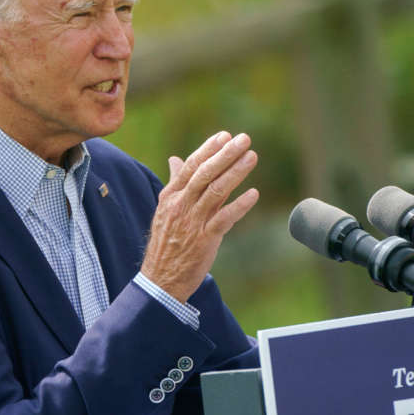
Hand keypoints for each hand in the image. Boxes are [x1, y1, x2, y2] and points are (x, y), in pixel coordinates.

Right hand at [140, 131, 259, 302]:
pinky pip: (224, 219)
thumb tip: (175, 159)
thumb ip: (176, 183)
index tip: (225, 136)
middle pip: (204, 174)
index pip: (190, 166)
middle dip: (225, 154)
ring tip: (252, 157)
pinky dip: (239, 205)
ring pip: (215, 192)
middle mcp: (180, 206)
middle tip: (244, 139)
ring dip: (236, 173)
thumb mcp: (165, 210)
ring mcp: (192, 222)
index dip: (208, 150)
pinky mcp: (204, 240)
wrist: (160, 279)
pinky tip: (253, 194)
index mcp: (171, 196)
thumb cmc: (166, 242)